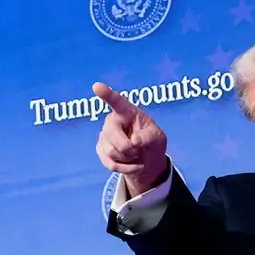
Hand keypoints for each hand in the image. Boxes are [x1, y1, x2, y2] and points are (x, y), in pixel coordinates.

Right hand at [92, 82, 168, 196]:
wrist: (147, 161)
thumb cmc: (153, 143)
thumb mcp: (158, 138)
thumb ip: (148, 137)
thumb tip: (134, 141)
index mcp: (127, 112)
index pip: (117, 102)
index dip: (107, 94)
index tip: (97, 86)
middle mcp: (112, 121)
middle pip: (114, 137)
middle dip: (129, 148)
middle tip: (139, 149)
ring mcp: (104, 135)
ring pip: (112, 152)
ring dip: (129, 159)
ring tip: (136, 154)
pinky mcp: (100, 150)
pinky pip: (111, 164)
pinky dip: (126, 168)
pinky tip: (132, 164)